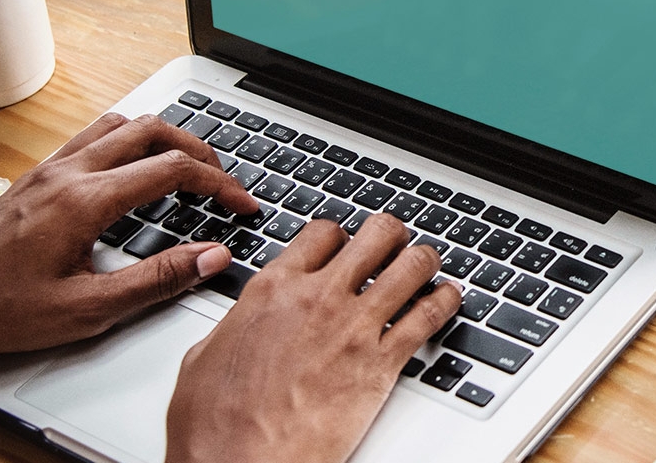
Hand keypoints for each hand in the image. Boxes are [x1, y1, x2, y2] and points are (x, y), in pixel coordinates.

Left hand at [0, 113, 258, 409]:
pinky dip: (128, 142)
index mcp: (85, 200)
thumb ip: (158, 279)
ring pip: (120, 124)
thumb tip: (211, 257)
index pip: (172, 170)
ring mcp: (49, 169)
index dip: (220, 185)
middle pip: (151, 130)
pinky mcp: (36, 177)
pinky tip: (134, 172)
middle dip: (198, 149)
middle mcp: (67, 173)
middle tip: (223, 179)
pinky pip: (92, 137)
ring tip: (187, 167)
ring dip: (162, 138)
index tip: (242, 205)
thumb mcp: (89, 308)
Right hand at [166, 214, 462, 462]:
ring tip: (428, 264)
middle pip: (375, 236)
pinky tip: (449, 298)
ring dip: (424, 260)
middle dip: (391, 235)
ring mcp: (353, 328)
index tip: (347, 244)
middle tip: (396, 243)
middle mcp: (317, 298)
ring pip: (410, 266)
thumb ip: (238, 324)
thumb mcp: (206, 356)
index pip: (323, 233)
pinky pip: (428, 316)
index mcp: (273, 290)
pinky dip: (446, 301)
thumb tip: (245, 320)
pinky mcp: (381, 364)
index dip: (342, 235)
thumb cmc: (217, 424)